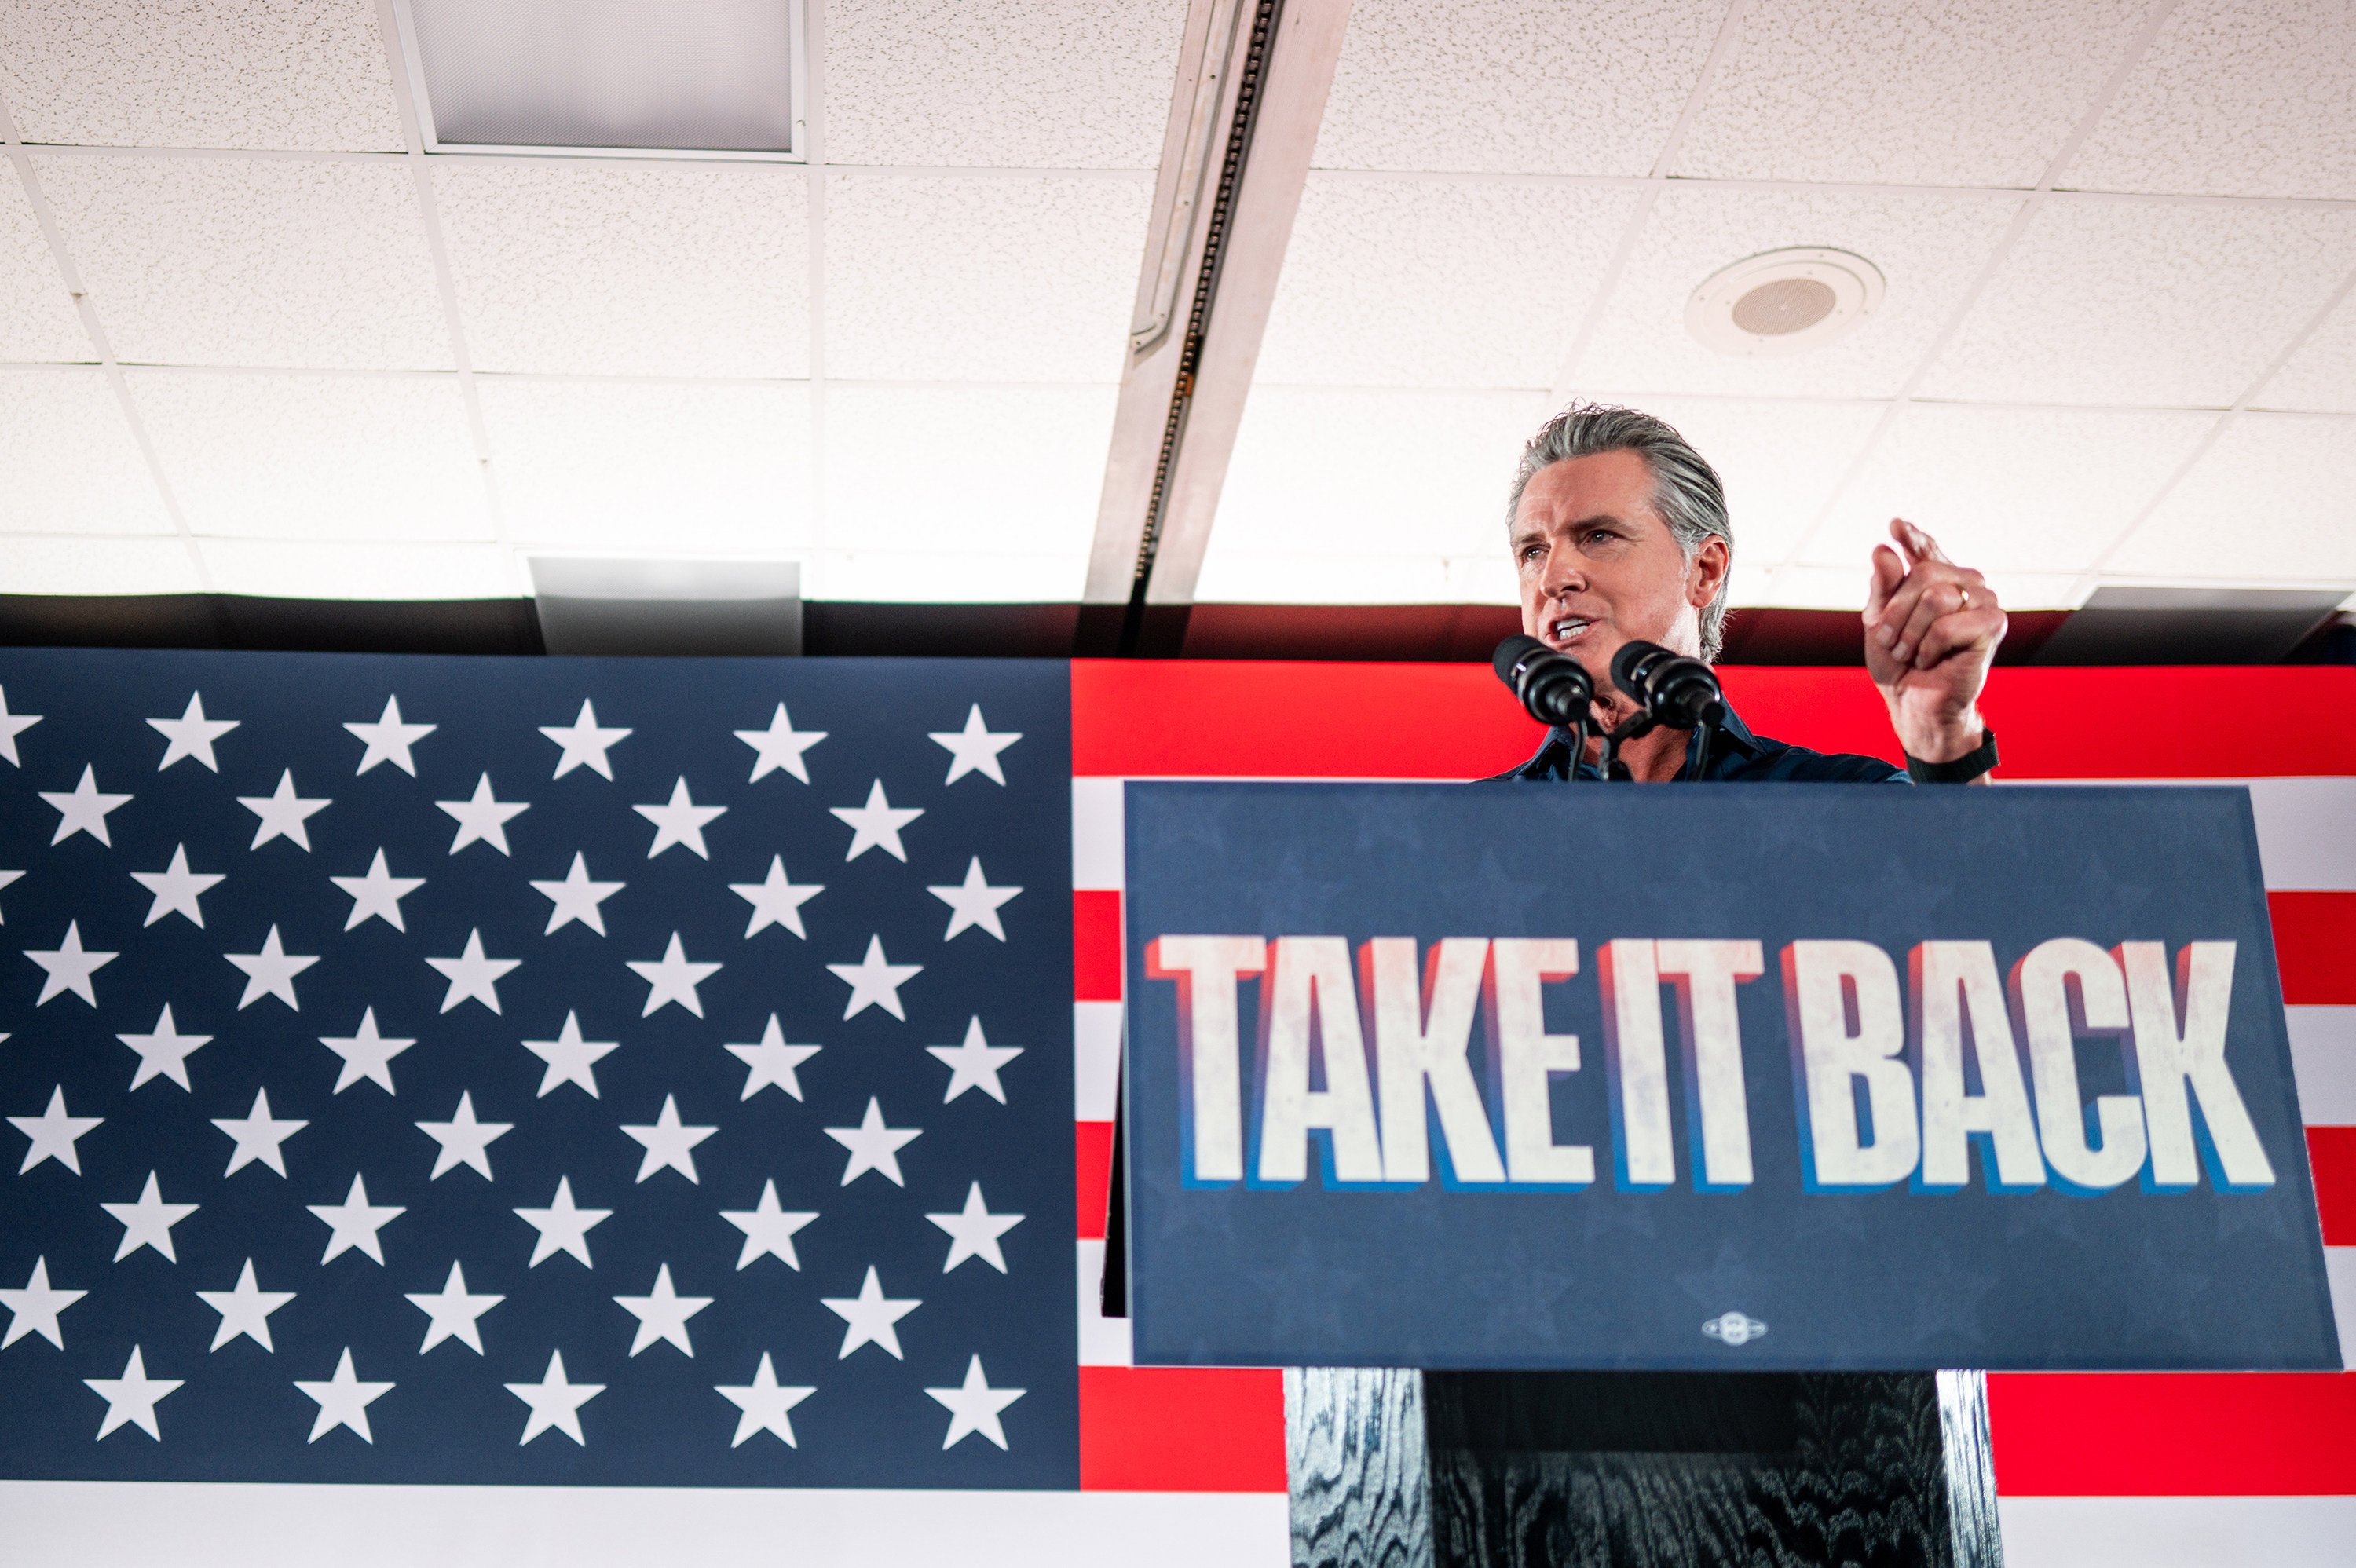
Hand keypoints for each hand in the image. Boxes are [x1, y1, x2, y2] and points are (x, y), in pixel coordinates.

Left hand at [1863, 519, 2004, 764]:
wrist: (1914, 703)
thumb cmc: (1898, 663)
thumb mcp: (1879, 622)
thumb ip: (1882, 588)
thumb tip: (1883, 550)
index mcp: (1939, 579)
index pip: (1927, 550)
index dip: (1913, 538)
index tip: (1896, 526)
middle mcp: (1966, 583)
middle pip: (1924, 573)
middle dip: (1896, 611)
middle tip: (1891, 641)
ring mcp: (1984, 601)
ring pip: (1936, 598)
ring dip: (1911, 633)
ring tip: (1911, 653)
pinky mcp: (1993, 624)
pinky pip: (1947, 625)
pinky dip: (1928, 648)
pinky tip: (1932, 660)